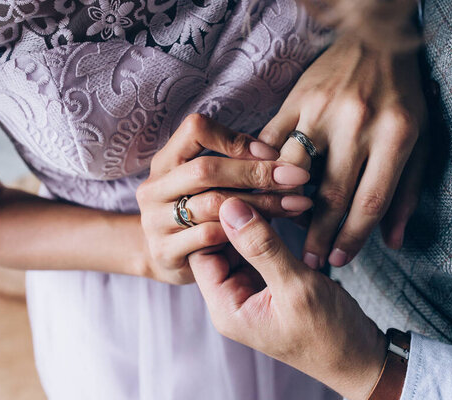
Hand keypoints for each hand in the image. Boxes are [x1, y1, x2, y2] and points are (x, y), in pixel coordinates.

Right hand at [136, 114, 312, 284]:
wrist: (163, 260)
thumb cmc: (197, 214)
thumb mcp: (207, 185)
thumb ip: (233, 167)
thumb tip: (277, 155)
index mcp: (166, 161)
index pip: (195, 129)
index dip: (235, 139)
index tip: (271, 153)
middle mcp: (155, 188)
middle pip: (206, 169)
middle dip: (256, 172)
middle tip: (296, 177)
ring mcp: (155, 221)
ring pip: (212, 204)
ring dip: (261, 202)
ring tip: (295, 204)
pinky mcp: (164, 251)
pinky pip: (209, 236)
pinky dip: (243, 230)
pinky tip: (270, 231)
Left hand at [189, 197, 386, 399]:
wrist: (360, 358)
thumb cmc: (330, 334)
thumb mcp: (296, 287)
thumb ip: (262, 247)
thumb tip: (230, 207)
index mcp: (225, 306)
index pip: (200, 250)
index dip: (214, 219)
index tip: (236, 189)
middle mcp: (229, 298)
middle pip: (216, 244)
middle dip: (234, 215)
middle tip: (255, 183)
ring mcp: (248, 290)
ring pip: (237, 243)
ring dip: (252, 219)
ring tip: (269, 190)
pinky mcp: (266, 282)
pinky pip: (256, 249)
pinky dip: (267, 229)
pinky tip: (279, 207)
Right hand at [259, 35, 427, 267]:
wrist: (378, 39)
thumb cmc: (403, 96)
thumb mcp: (422, 141)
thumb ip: (406, 193)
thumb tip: (392, 242)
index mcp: (395, 135)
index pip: (369, 201)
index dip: (352, 238)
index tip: (339, 261)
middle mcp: (357, 123)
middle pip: (329, 193)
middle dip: (318, 235)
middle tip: (309, 261)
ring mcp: (321, 108)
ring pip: (291, 169)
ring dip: (286, 203)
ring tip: (286, 228)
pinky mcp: (295, 98)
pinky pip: (272, 140)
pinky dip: (265, 167)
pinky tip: (265, 187)